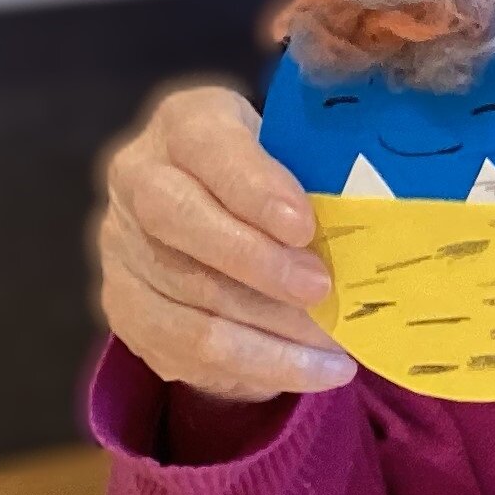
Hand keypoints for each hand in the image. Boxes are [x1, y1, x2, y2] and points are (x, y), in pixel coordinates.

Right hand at [95, 82, 358, 401]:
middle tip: (323, 290)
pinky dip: (261, 367)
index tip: (304, 226)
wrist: (217, 219)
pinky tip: (313, 370)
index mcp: (184, 124)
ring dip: (271, 333)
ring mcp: (122, 248)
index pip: (206, 147)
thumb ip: (318, 176)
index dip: (253, 188)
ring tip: (336, 350)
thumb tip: (371, 225)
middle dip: (258, 264)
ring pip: (189, 302)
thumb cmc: (275, 181)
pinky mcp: (126, 308)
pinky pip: (189, 353)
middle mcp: (137, 179)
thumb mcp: (295, 156)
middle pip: (179, 222)